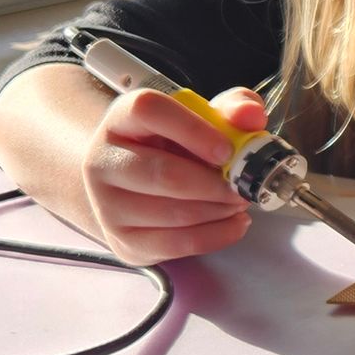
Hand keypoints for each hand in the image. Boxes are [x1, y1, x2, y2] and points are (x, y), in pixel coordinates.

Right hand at [81, 86, 267, 264]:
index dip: (192, 129)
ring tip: (238, 201)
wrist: (135, 186)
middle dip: (214, 183)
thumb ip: (231, 109)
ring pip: (173, 213)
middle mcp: (104, 160)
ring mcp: (108, 205)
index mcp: (122, 118)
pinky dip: (217, 235)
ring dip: (219, 209)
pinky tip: (234, 223)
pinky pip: (177, 244)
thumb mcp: (202, 118)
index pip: (148, 111)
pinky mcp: (124, 241)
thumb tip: (250, 116)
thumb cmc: (173, 146)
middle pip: (163, 173)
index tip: (227, 149)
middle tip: (243, 186)